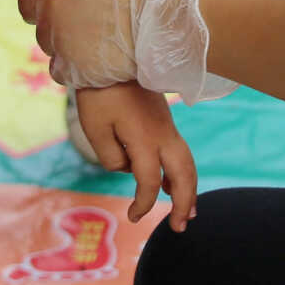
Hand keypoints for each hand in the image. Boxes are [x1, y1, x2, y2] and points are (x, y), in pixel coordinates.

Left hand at [9, 0, 240, 102]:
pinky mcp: (72, 68)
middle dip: (45, 3)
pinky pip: (59, 67)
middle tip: (77, 5)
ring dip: (63, 35)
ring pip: (45, 38)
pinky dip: (74, 64)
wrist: (176, 18)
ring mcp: (57, 36)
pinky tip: (97, 56)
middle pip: (26, 3)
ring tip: (97, 33)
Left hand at [74, 83, 199, 229]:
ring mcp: (168, 125)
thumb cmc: (99, 93)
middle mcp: (163, 134)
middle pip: (184, 174)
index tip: (133, 216)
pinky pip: (180, 151)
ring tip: (188, 212)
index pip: (150, 182)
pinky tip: (174, 184)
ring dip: (189, 188)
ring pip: (187, 162)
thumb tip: (128, 169)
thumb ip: (111, 158)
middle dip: (185, 203)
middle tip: (180, 227)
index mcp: (144, 139)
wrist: (111, 56)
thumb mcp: (95, 129)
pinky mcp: (165, 120)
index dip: (143, 204)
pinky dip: (183, 171)